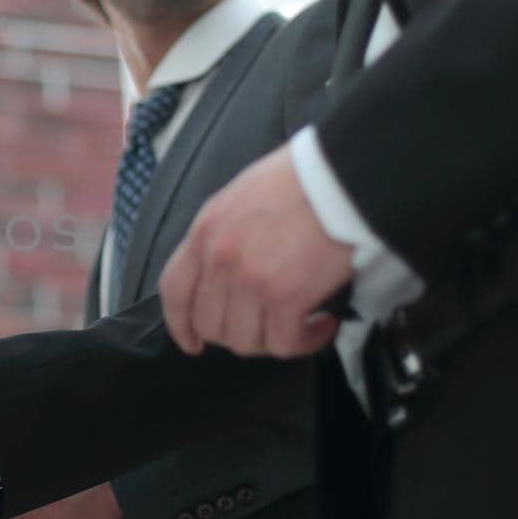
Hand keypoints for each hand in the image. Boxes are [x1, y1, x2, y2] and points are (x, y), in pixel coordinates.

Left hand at [160, 144, 350, 357]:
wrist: (343, 175)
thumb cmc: (302, 179)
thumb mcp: (241, 196)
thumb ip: (224, 234)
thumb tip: (225, 271)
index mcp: (206, 230)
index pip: (175, 291)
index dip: (180, 325)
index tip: (192, 342)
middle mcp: (219, 258)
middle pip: (210, 325)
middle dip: (239, 335)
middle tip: (268, 328)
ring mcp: (249, 279)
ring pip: (245, 341)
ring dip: (274, 341)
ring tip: (302, 324)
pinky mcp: (285, 296)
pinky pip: (284, 344)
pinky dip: (306, 341)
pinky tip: (323, 324)